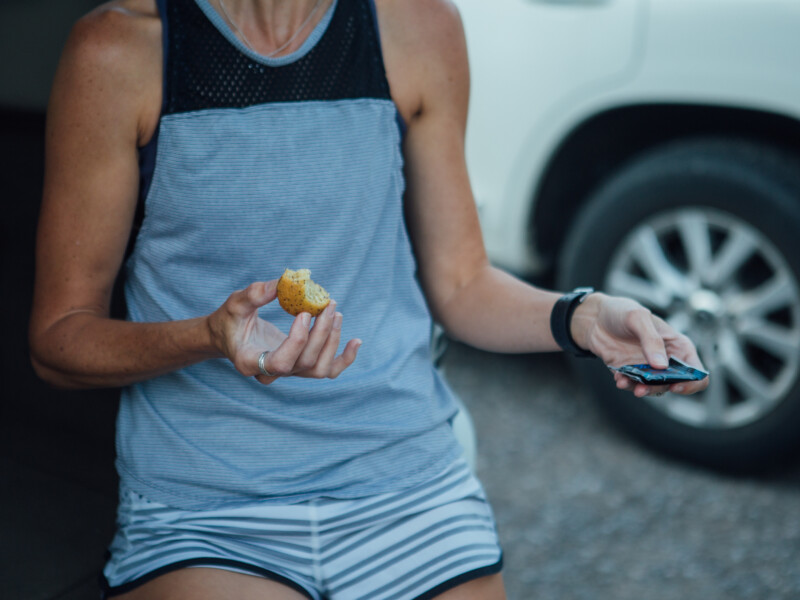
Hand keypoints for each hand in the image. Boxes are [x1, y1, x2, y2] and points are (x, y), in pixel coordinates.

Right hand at [206, 280, 360, 384]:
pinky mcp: (301, 368)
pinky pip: (328, 371)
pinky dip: (345, 359)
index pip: (280, 363)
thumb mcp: (235, 304)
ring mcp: (289, 373)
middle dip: (321, 333)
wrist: (229, 336)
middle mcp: (271, 374)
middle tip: (328, 303)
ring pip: (319, 368)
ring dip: (333, 341)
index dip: (297, 341)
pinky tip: (356, 341)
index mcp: (250, 362)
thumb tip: (282, 282)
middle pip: (305, 362)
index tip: (303, 313)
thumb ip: (254, 295)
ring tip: (336, 313)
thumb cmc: (230, 319)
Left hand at [572, 293, 708, 397]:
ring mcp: (648, 367)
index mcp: (677, 345)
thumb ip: (651, 340)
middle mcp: (665, 358)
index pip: (696, 371)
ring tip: (625, 382)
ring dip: (641, 389)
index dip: (692, 382)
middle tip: (642, 388)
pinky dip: (627, 384)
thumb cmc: (620, 311)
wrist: (594, 317)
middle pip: (674, 384)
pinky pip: (633, 385)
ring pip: (653, 388)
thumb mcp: (638, 318)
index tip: (676, 386)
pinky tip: (618, 378)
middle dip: (659, 388)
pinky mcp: (631, 372)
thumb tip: (662, 365)